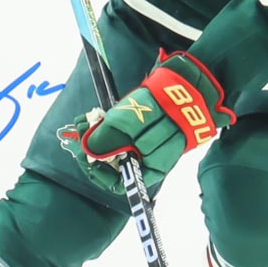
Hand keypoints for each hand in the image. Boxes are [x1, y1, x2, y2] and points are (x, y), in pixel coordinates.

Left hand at [57, 51, 235, 193]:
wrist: (191, 83)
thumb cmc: (163, 106)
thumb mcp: (130, 123)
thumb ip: (106, 141)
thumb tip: (88, 154)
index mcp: (151, 168)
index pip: (119, 183)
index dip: (97, 172)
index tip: (83, 155)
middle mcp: (150, 161)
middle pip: (114, 165)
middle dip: (92, 151)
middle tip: (76, 134)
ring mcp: (150, 144)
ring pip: (116, 148)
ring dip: (96, 137)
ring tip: (82, 122)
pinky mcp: (149, 129)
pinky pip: (124, 135)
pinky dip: (108, 127)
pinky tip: (96, 116)